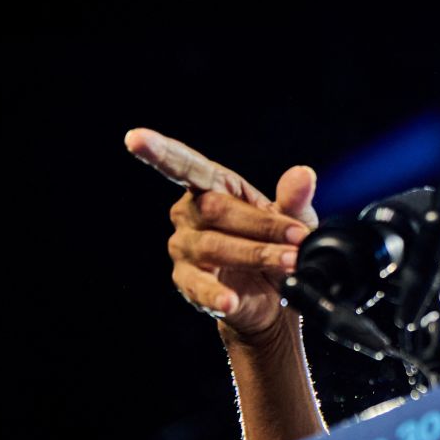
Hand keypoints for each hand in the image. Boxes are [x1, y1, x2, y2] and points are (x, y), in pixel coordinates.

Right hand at [126, 128, 318, 338]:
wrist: (274, 297)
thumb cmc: (278, 247)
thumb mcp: (295, 221)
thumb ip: (294, 199)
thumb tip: (304, 174)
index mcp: (212, 187)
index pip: (186, 166)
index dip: (160, 152)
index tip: (135, 139)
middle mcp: (190, 214)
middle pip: (216, 209)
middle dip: (263, 225)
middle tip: (299, 238)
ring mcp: (184, 249)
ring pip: (214, 246)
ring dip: (256, 254)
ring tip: (290, 264)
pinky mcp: (187, 282)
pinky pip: (199, 287)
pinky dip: (216, 294)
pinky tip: (229, 300)